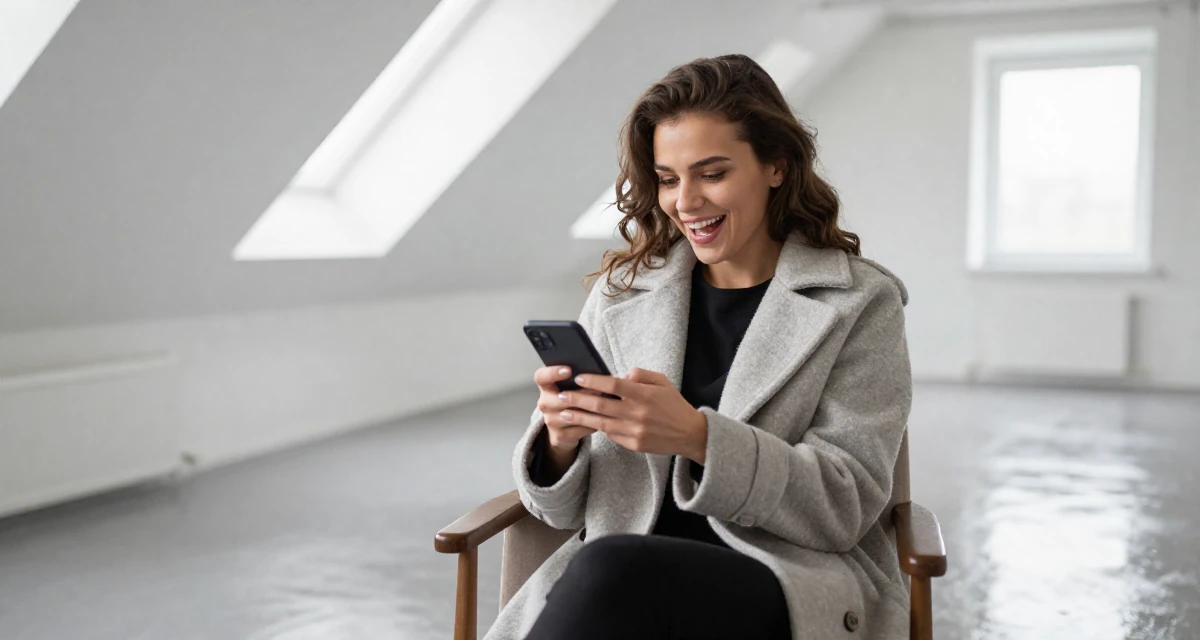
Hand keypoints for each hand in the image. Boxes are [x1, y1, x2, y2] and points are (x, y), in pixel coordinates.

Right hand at [533, 365, 599, 450]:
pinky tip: (603, 419)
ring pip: (570, 415)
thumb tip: (598, 372)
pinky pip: (578, 429)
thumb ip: (580, 379)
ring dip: (588, 410)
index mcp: (546, 387)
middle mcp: (544, 403)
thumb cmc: (573, 399)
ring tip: (605, 404)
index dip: (552, 372)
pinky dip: (592, 424)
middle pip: (558, 398)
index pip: (541, 377)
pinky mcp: (559, 435)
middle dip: (581, 394)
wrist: (563, 427)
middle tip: (599, 390)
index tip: (569, 370)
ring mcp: (550, 421)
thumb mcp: (572, 387)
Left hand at [557, 367, 707, 463]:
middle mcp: (638, 413)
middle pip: (600, 404)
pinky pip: (610, 434)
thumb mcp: (662, 382)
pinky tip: (584, 422)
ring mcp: (635, 430)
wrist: (690, 434)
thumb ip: (641, 374)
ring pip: (600, 422)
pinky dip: (597, 427)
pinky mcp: (633, 444)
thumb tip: (621, 375)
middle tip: (561, 395)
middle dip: (577, 399)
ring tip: (563, 412)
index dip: (593, 381)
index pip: (613, 385)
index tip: (578, 378)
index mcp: (644, 394)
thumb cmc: (674, 405)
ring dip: (580, 416)